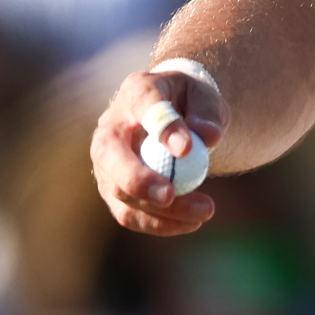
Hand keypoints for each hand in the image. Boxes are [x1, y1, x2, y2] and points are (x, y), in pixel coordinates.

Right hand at [91, 67, 226, 235]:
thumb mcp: (205, 98)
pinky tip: (192, 222)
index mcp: (137, 91)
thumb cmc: (191, 104)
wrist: (178, 116)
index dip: (162, 127)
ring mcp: (107, 162)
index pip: (144, 104)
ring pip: (120, 193)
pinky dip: (160, 224)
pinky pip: (130, 214)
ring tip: (205, 211)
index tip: (187, 149)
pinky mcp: (114, 191)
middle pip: (110, 154)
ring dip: (159, 210)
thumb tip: (206, 137)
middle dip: (137, 179)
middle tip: (169, 195)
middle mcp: (111, 126)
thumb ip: (207, 114)